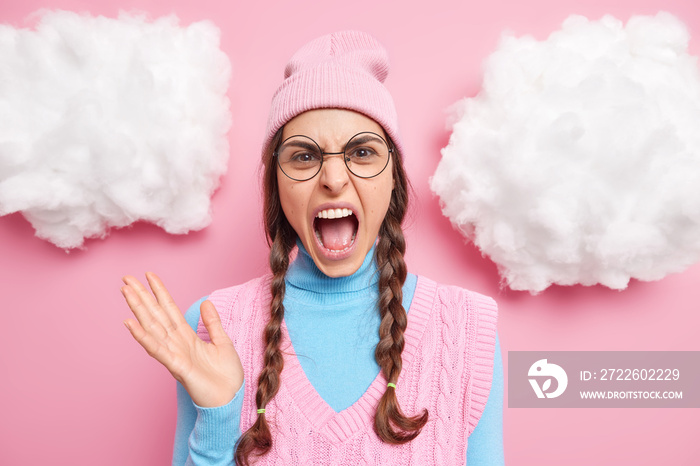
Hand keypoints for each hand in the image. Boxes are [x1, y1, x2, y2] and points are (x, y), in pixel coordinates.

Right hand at [121, 272, 242, 407]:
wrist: (230, 399)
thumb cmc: (226, 376)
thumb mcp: (223, 342)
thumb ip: (212, 323)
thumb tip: (206, 302)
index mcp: (187, 337)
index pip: (169, 309)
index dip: (160, 292)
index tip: (149, 275)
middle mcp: (176, 343)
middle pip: (156, 315)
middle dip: (142, 296)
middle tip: (126, 278)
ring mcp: (174, 354)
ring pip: (152, 327)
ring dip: (138, 309)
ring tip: (126, 292)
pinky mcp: (176, 367)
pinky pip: (157, 349)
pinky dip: (143, 336)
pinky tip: (131, 324)